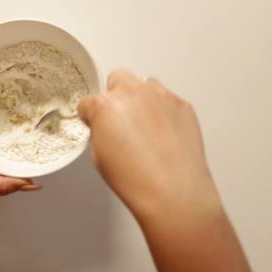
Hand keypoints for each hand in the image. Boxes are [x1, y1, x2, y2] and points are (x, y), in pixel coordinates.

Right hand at [77, 69, 219, 218]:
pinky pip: (167, 99)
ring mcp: (161, 97)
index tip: (95, 123)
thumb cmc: (136, 180)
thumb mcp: (99, 157)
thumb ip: (100, 131)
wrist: (173, 193)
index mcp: (105, 106)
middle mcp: (133, 94)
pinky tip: (162, 135)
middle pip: (118, 78)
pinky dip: (163, 111)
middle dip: (115, 95)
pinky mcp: (182, 105)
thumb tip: (105, 127)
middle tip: (119, 118)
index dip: (90, 115)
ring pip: (145, 84)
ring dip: (141, 99)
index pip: (88, 101)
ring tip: (144, 127)